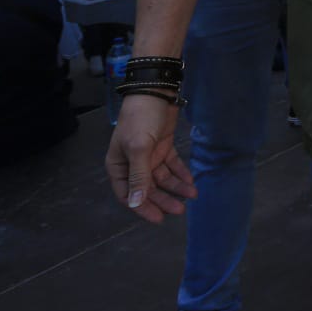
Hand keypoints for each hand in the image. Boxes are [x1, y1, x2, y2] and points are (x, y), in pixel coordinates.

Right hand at [105, 92, 195, 222]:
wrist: (156, 91)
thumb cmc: (141, 119)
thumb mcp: (138, 148)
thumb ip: (139, 177)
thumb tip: (135, 203)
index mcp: (118, 166)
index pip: (128, 195)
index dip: (142, 207)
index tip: (158, 219)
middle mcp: (132, 164)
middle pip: (148, 189)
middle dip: (164, 199)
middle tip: (180, 210)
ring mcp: (148, 155)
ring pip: (162, 178)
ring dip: (176, 187)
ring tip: (192, 194)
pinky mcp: (163, 147)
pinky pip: (172, 165)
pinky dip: (180, 173)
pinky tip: (190, 180)